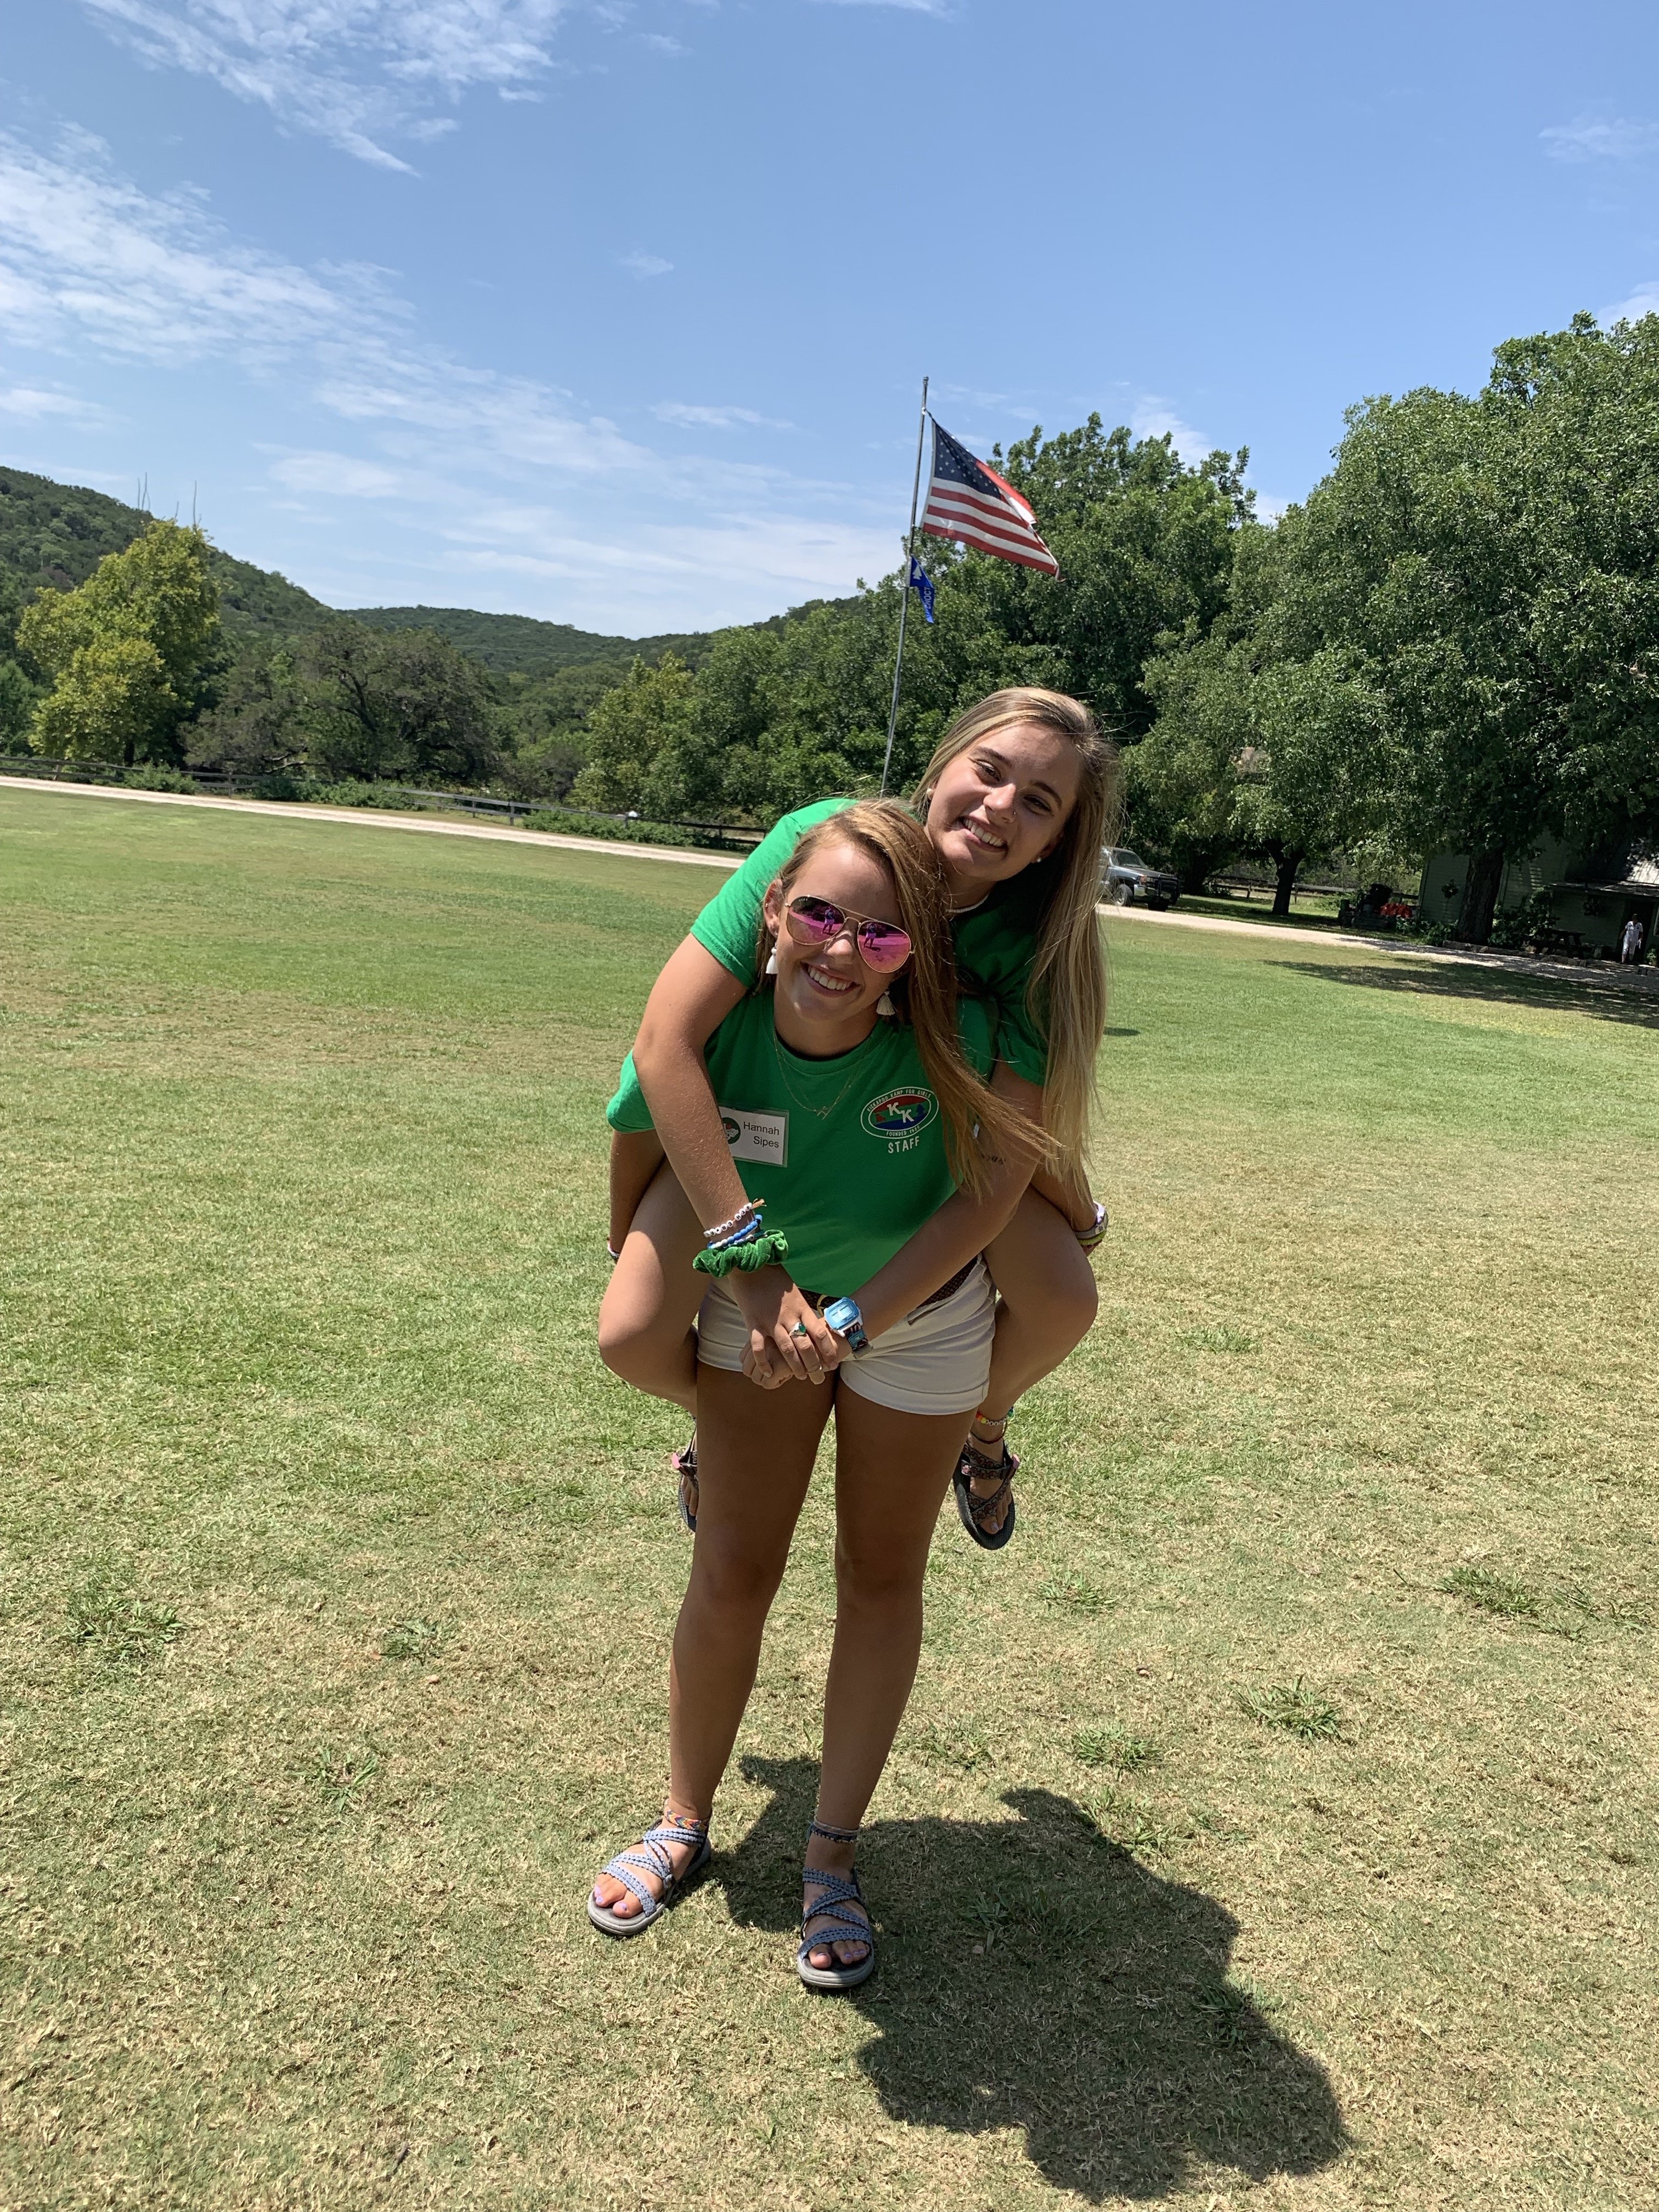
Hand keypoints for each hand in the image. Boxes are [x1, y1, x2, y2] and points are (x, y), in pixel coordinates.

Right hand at [729, 1270, 842, 1387]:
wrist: (751, 1266)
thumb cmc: (776, 1277)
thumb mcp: (796, 1292)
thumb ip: (804, 1310)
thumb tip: (816, 1325)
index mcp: (801, 1307)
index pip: (819, 1333)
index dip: (828, 1350)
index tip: (833, 1363)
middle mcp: (788, 1316)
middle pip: (805, 1345)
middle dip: (814, 1364)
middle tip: (818, 1376)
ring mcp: (770, 1321)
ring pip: (786, 1349)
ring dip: (795, 1366)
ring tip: (800, 1377)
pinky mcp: (753, 1323)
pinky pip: (759, 1347)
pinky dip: (764, 1362)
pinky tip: (769, 1372)